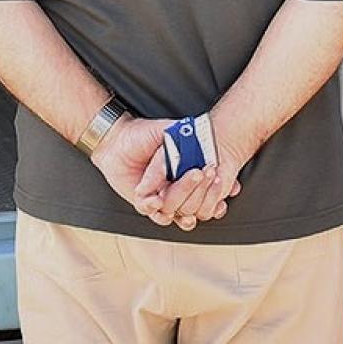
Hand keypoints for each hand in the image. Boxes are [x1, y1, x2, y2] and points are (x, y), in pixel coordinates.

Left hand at [92, 116, 242, 230]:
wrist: (115, 140)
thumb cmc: (140, 133)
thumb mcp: (166, 130)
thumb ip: (184, 134)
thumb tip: (205, 136)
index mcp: (183, 172)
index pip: (206, 187)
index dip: (218, 188)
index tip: (227, 182)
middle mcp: (174, 187)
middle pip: (195, 201)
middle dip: (203, 191)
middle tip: (207, 174)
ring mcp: (161, 196)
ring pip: (179, 211)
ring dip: (186, 205)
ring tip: (189, 195)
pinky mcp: (144, 203)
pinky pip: (155, 214)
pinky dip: (159, 211)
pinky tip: (158, 200)